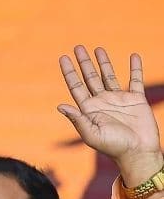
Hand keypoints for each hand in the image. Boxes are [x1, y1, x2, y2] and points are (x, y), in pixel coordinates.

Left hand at [57, 46, 162, 186]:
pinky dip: (135, 68)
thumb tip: (60, 106)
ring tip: (97, 49)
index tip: (63, 58)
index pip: (76, 86)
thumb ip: (77, 119)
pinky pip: (135, 80)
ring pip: (109, 76)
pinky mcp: (136, 100)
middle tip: (77, 47)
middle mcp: (102, 102)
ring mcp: (119, 99)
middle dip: (84, 63)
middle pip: (90, 77)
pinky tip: (133, 56)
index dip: (69, 72)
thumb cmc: (113, 146)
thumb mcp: (91, 134)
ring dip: (104, 62)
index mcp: (89, 109)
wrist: (138, 152)